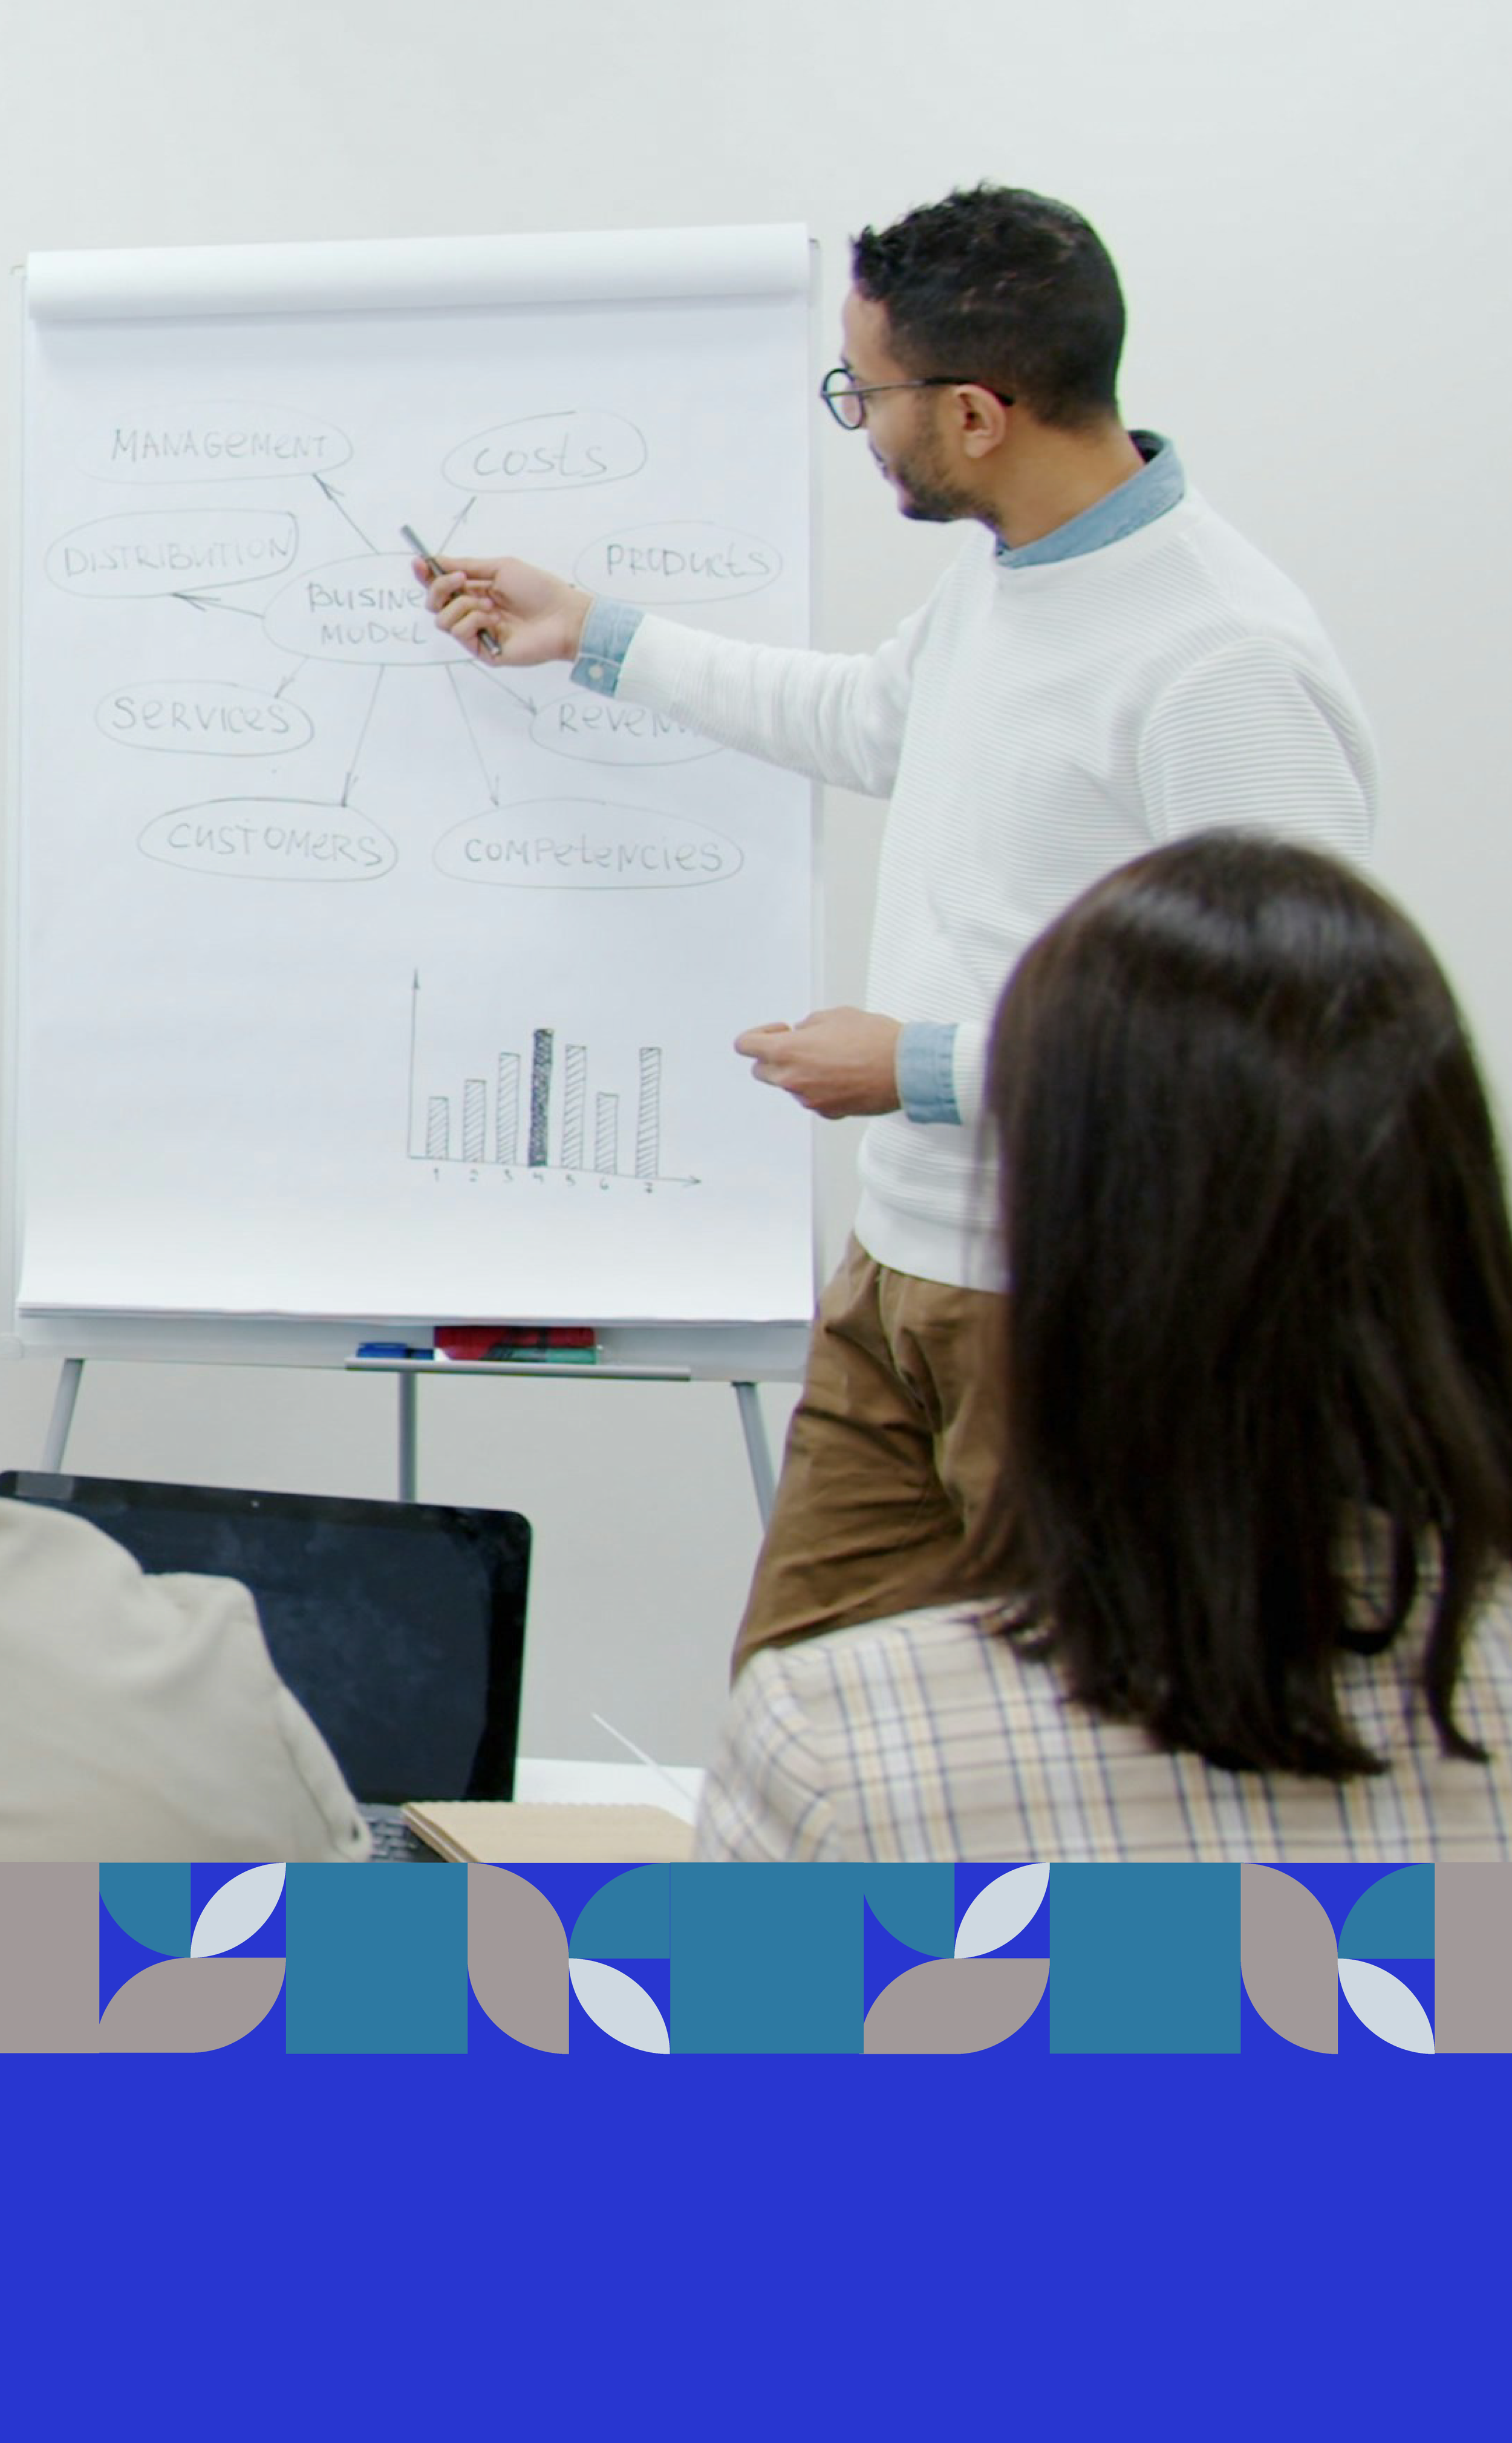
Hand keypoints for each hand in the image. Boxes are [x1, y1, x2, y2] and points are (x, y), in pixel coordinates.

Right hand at [416, 554, 592, 665]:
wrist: (562, 616)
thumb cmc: (539, 589)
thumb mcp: (500, 567)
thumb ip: (467, 565)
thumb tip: (436, 560)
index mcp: (476, 590)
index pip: (442, 586)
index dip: (427, 575)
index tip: (419, 564)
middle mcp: (473, 612)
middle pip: (434, 603)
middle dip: (440, 587)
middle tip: (461, 580)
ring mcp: (477, 632)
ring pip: (442, 620)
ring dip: (463, 605)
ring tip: (490, 604)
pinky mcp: (483, 650)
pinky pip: (460, 633)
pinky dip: (474, 620)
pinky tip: (495, 620)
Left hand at [734, 1008, 902, 1119]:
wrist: (904, 1068)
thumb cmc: (874, 1039)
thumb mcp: (834, 1016)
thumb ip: (808, 1026)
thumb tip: (802, 1033)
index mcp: (787, 1051)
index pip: (745, 1045)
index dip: (758, 1035)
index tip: (778, 1031)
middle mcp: (792, 1079)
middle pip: (761, 1070)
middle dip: (775, 1057)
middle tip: (800, 1045)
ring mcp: (808, 1099)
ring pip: (789, 1085)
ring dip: (800, 1072)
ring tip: (831, 1058)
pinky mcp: (827, 1112)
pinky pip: (812, 1099)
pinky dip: (820, 1088)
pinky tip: (843, 1075)